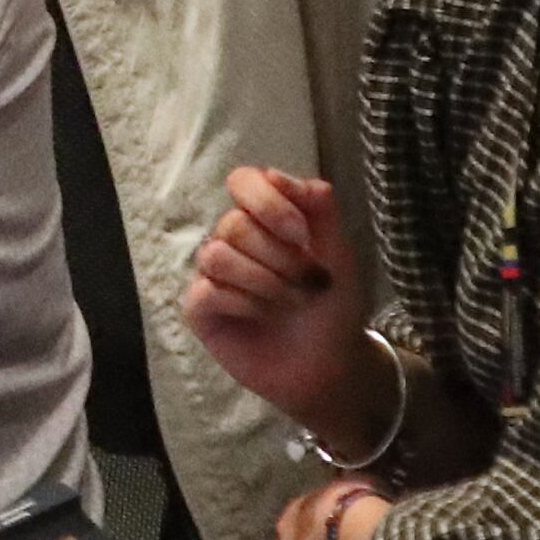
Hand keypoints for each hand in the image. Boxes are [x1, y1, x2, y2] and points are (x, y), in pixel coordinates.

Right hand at [180, 165, 375, 433]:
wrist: (331, 365)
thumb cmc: (333, 306)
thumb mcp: (339, 251)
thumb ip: (317, 206)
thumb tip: (274, 174)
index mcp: (264, 220)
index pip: (243, 182)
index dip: (267, 202)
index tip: (301, 234)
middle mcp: (233, 241)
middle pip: (234, 224)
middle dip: (279, 256)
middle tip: (309, 281)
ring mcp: (213, 275)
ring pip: (216, 255)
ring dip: (264, 281)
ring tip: (290, 301)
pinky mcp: (200, 309)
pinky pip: (207, 291)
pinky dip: (244, 304)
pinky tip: (263, 316)